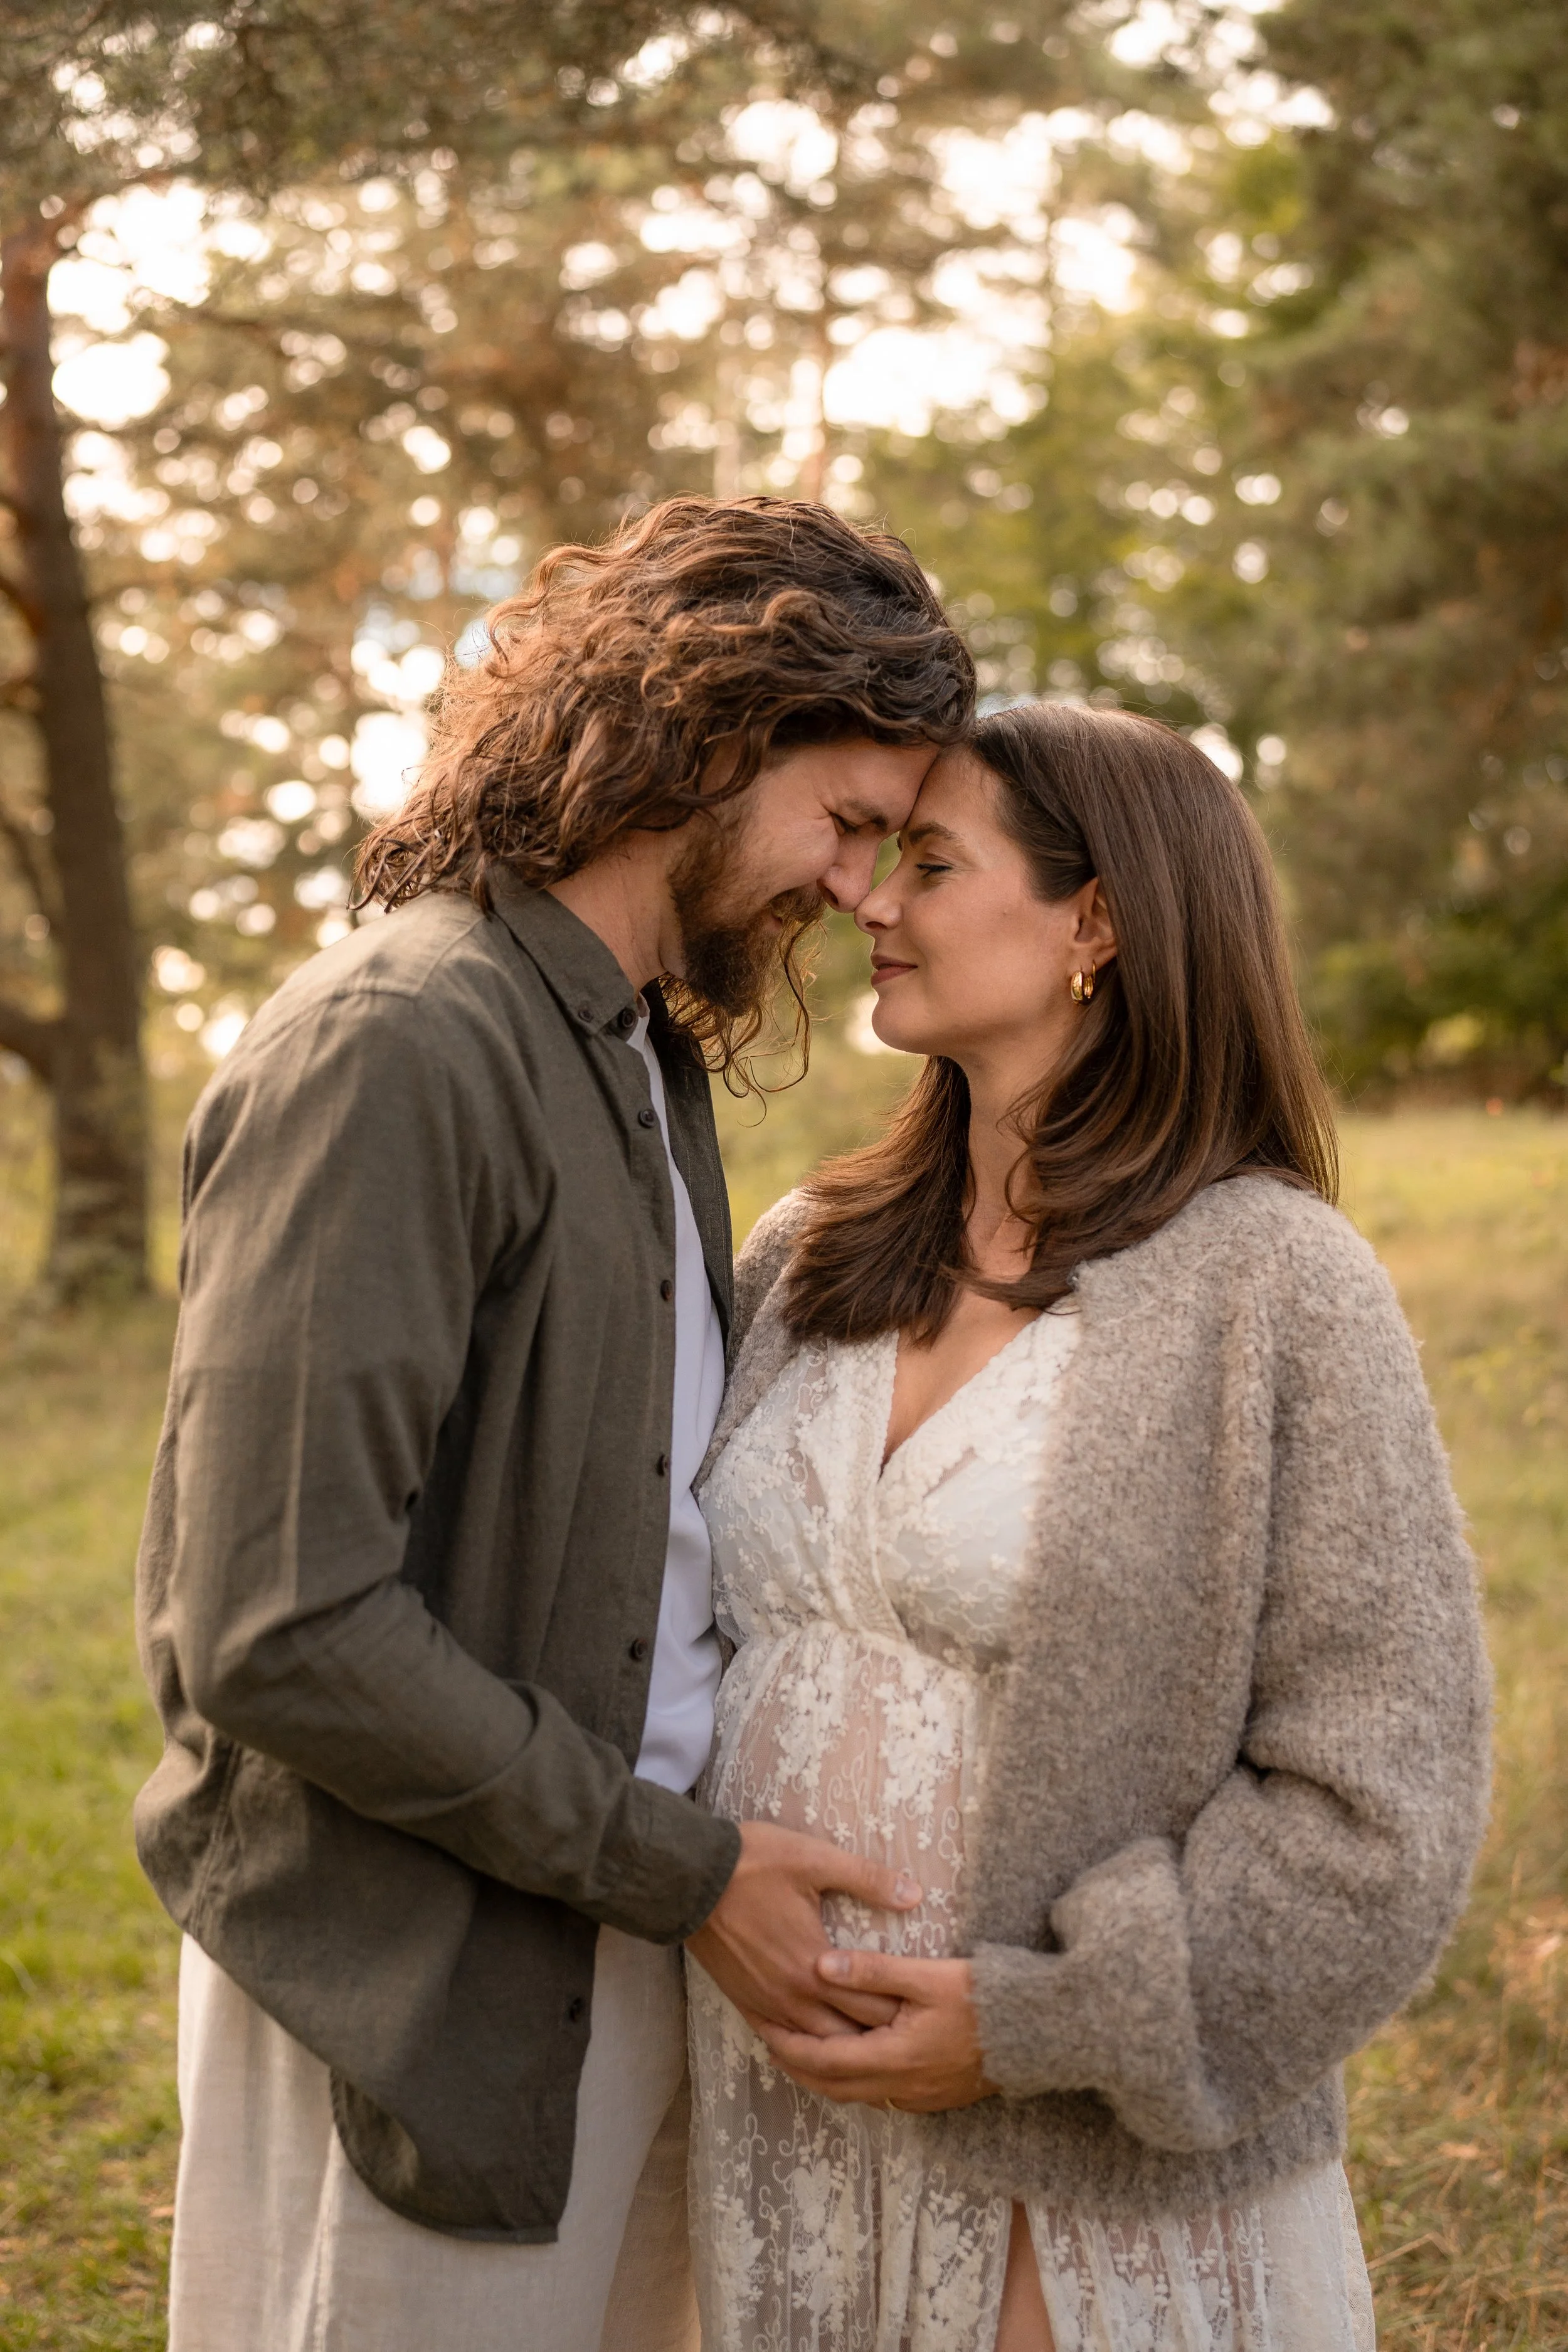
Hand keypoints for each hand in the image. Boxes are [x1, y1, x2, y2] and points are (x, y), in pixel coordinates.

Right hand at [686, 1821, 921, 2037]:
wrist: (688, 1877)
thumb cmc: (754, 1864)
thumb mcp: (815, 1859)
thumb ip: (868, 1879)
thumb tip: (915, 1895)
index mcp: (817, 1967)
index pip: (874, 2006)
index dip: (903, 2013)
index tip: (924, 2014)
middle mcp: (793, 1997)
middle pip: (849, 2036)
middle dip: (880, 2038)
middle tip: (908, 2035)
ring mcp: (766, 2004)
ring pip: (815, 2046)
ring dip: (843, 2048)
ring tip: (871, 2049)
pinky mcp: (744, 2003)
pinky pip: (779, 2040)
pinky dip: (802, 2048)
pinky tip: (817, 2048)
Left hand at [755, 1949, 997, 2111]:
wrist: (1041, 2034)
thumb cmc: (984, 1999)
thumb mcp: (926, 1975)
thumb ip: (871, 1971)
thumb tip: (819, 1965)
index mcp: (893, 2058)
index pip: (823, 2059)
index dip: (787, 2045)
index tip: (761, 2026)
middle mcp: (901, 2087)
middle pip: (832, 2085)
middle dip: (796, 2065)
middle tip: (769, 2042)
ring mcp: (920, 2097)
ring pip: (855, 2095)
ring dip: (823, 2075)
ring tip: (800, 2050)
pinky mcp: (936, 2097)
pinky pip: (879, 2096)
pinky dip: (852, 2080)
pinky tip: (851, 2059)